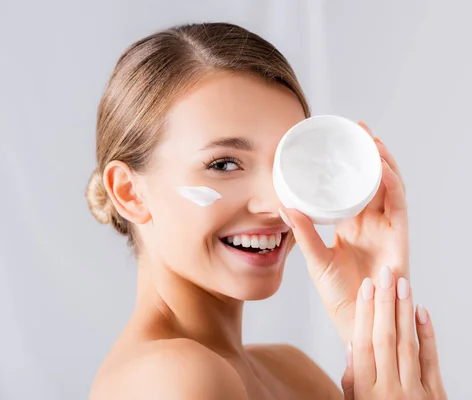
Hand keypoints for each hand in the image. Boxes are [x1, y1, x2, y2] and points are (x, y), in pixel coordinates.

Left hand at [279, 121, 408, 342]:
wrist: (356, 319)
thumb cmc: (338, 293)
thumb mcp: (316, 257)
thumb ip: (303, 232)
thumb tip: (283, 206)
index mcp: (350, 225)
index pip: (352, 188)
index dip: (348, 166)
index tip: (337, 142)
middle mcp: (370, 222)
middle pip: (373, 179)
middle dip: (368, 153)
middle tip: (357, 128)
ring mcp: (386, 228)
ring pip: (390, 186)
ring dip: (382, 161)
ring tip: (370, 139)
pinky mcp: (399, 237)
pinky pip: (398, 205)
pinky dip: (391, 184)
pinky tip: (381, 167)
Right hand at [340, 267, 446, 398]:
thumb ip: (351, 381)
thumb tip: (353, 346)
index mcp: (365, 393)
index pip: (363, 344)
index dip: (364, 313)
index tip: (365, 288)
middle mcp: (390, 390)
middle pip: (385, 338)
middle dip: (384, 303)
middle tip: (385, 274)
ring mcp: (415, 393)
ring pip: (408, 344)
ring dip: (404, 311)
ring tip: (402, 284)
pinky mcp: (436, 396)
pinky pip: (431, 361)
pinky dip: (428, 335)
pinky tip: (421, 312)